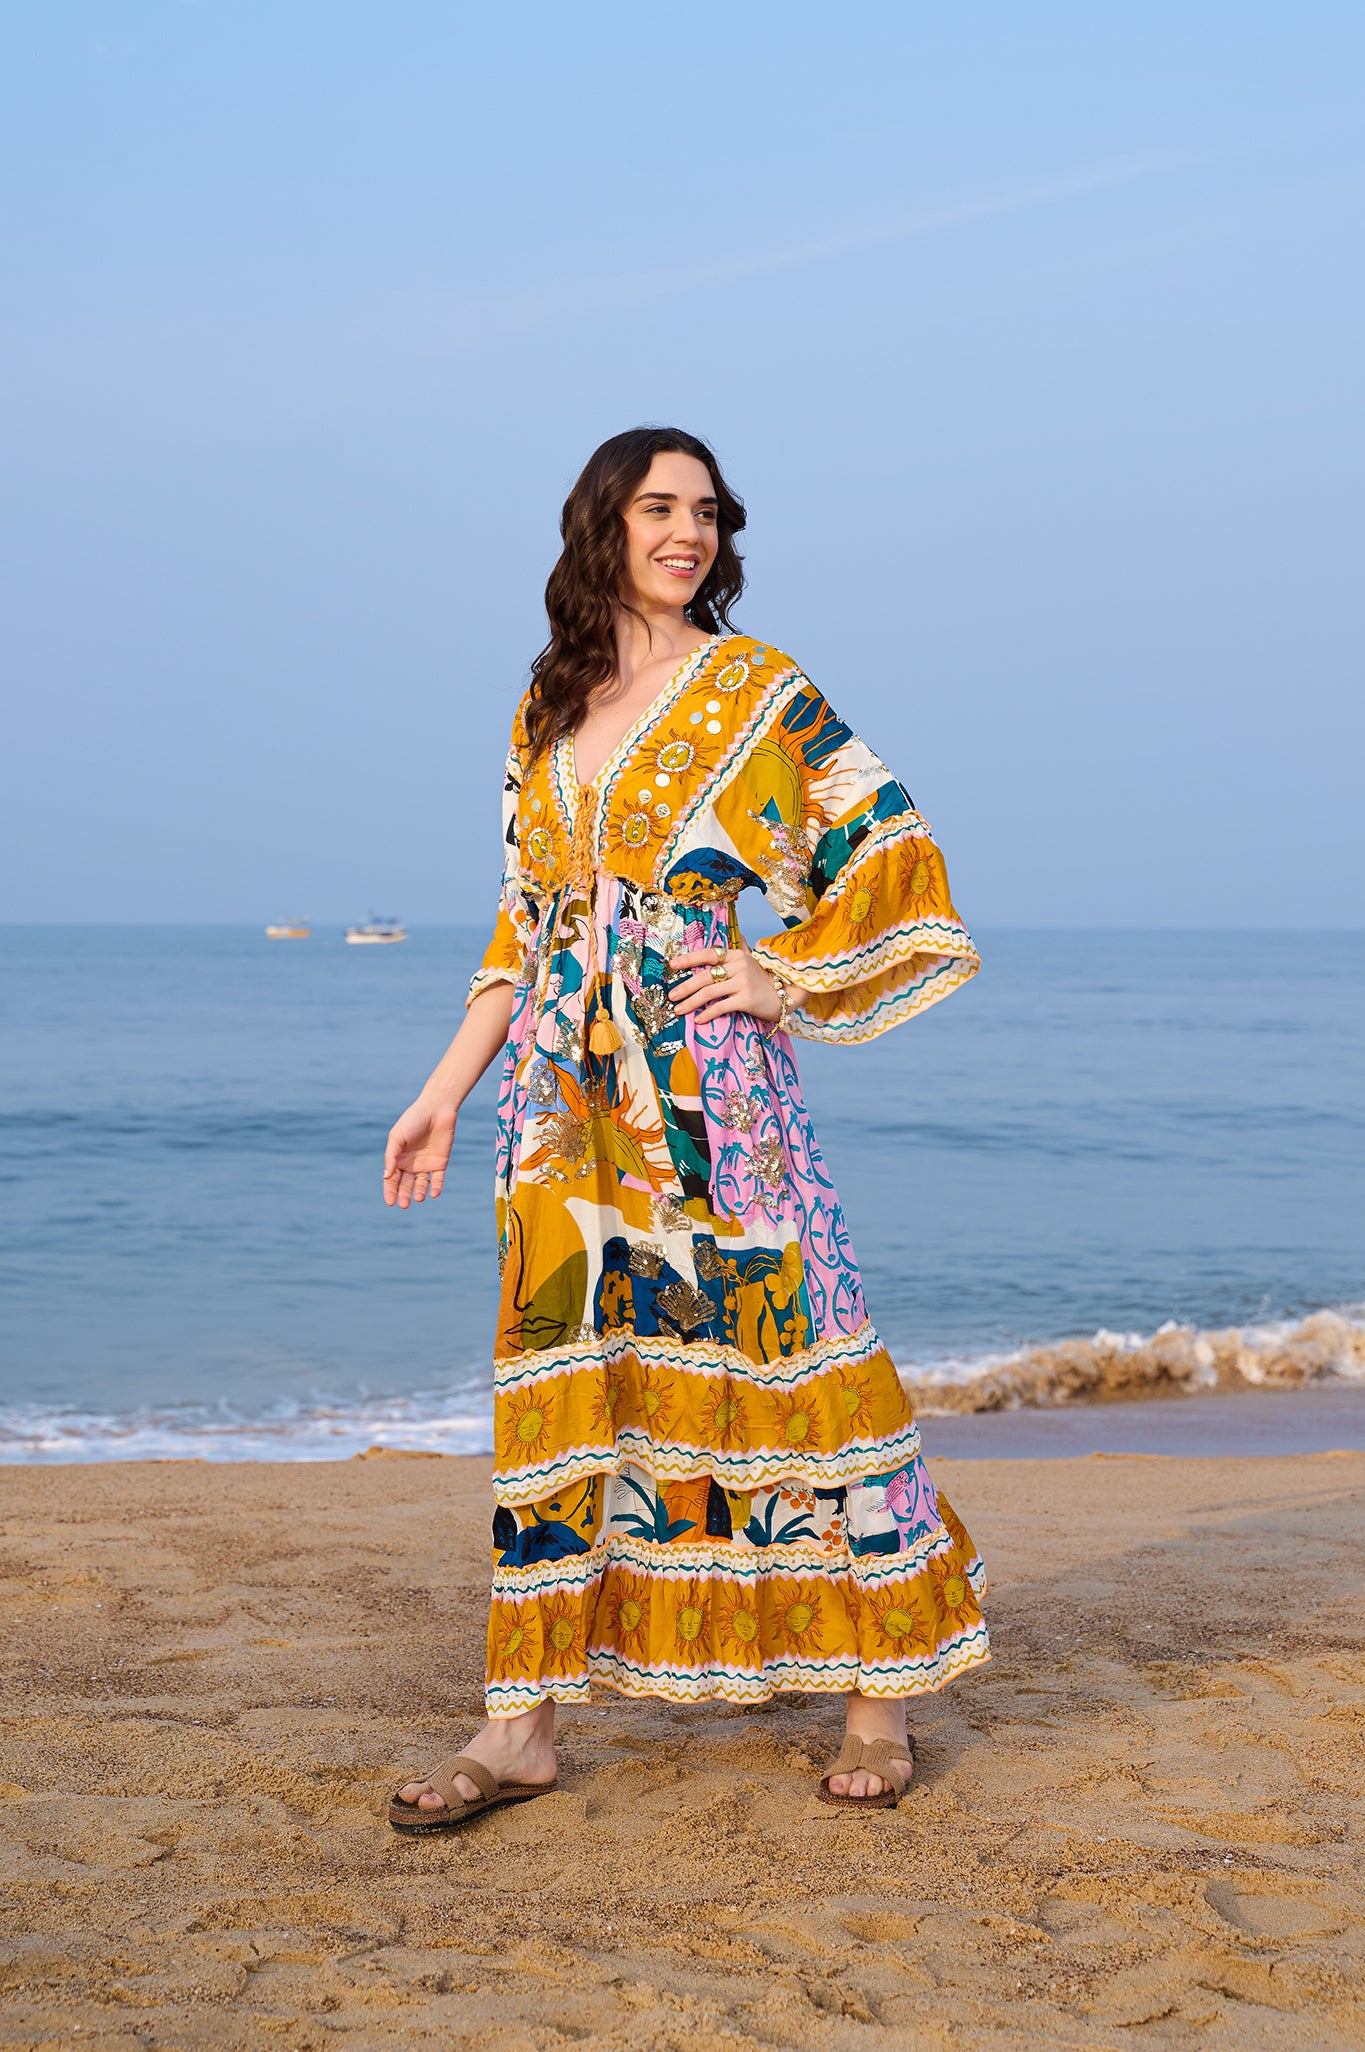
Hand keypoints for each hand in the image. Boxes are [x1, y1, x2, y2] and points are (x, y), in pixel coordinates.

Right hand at [383, 1096, 456, 1207]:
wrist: (436, 1109)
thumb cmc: (413, 1120)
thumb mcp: (397, 1137)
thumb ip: (391, 1156)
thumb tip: (386, 1176)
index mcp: (398, 1158)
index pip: (392, 1180)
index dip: (390, 1191)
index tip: (390, 1202)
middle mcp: (410, 1164)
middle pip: (406, 1185)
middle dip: (404, 1195)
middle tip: (404, 1205)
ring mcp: (425, 1164)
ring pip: (421, 1184)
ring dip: (419, 1192)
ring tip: (418, 1198)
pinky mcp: (440, 1163)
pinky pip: (437, 1179)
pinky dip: (436, 1187)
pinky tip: (433, 1194)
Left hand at [669, 944, 789, 1025]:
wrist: (784, 996)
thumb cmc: (762, 981)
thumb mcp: (750, 962)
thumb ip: (737, 951)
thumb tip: (730, 936)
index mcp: (736, 955)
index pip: (709, 954)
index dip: (689, 959)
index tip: (673, 965)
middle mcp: (739, 966)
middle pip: (705, 976)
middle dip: (685, 987)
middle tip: (671, 995)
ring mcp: (743, 983)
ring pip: (709, 992)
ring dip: (691, 1002)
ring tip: (678, 1009)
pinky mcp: (746, 999)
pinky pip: (721, 1006)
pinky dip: (707, 1013)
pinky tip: (698, 1019)